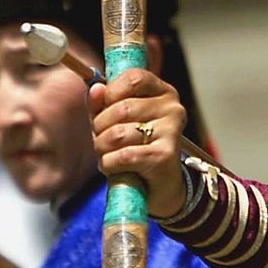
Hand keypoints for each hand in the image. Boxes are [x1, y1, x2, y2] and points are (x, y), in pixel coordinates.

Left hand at [88, 69, 186, 217]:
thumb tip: (95, 89)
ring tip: (107, 155)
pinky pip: (124, 155)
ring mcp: (172, 132)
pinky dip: (109, 163)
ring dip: (102, 147)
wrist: (158, 189)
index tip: (103, 109)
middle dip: (100, 127)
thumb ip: (103, 103)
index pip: (133, 78)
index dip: (110, 92)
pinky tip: (112, 167)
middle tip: (101, 140)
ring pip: (119, 133)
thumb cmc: (135, 149)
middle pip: (122, 108)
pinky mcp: (165, 156)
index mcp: (163, 92)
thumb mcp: (115, 121)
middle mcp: (173, 109)